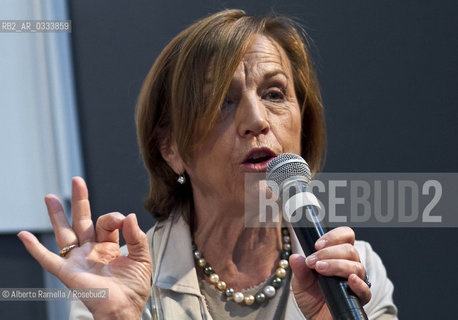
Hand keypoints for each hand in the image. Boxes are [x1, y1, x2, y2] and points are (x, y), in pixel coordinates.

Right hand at [18, 177, 151, 319]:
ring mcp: (78, 260)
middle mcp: (91, 250)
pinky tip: (24, 235)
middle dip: (80, 200)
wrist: (125, 310)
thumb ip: (137, 237)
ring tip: (50, 197)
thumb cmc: (133, 289)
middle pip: (82, 220)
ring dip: (57, 215)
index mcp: (109, 246)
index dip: (114, 218)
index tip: (123, 221)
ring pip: (64, 233)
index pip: (108, 223)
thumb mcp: (142, 258)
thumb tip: (130, 216)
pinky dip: (35, 248)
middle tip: (77, 180)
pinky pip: (48, 259)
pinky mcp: (69, 272)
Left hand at [289, 227, 370, 319]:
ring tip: (320, 269)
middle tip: (313, 262)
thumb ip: (299, 269)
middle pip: (350, 250)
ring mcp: (355, 282)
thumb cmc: (311, 298)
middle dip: (329, 252)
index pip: (346, 236)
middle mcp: (349, 266)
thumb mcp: (300, 282)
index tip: (317, 245)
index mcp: (337, 256)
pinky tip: (349, 280)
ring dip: (336, 264)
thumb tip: (295, 257)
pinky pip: (365, 289)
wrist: (316, 319)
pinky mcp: (358, 298)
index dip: (334, 236)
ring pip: (356, 266)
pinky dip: (358, 283)